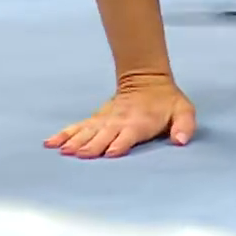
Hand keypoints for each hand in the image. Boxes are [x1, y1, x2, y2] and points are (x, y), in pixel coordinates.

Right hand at [46, 73, 195, 158]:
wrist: (147, 80)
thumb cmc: (167, 102)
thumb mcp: (184, 111)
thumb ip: (184, 125)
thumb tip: (182, 140)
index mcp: (139, 123)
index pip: (127, 135)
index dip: (119, 144)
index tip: (109, 153)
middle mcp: (119, 122)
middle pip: (103, 136)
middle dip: (92, 145)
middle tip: (78, 155)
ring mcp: (105, 120)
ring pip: (87, 131)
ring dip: (75, 141)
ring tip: (62, 151)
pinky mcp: (96, 119)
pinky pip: (77, 126)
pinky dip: (64, 133)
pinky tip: (51, 142)